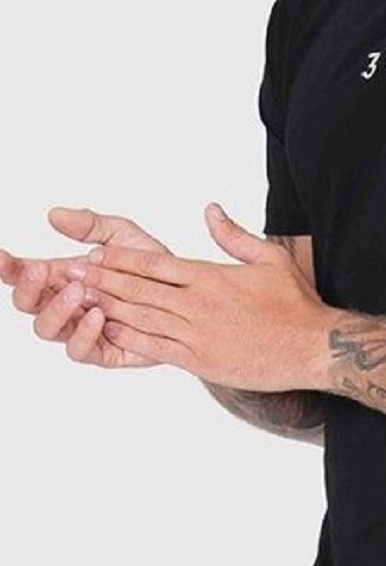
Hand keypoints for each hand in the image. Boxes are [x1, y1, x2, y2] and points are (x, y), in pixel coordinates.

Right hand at [0, 207, 170, 367]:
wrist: (188, 295)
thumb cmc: (151, 267)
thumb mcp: (122, 235)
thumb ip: (90, 225)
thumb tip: (54, 214)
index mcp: (63, 276)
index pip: (25, 273)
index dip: (8, 267)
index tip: (1, 254)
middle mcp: (66, 305)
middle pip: (28, 304)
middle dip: (28, 288)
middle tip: (42, 270)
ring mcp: (82, 329)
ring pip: (47, 329)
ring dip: (57, 309)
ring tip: (79, 290)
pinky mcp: (103, 351)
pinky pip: (80, 351)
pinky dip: (84, 333)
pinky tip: (99, 315)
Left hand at [78, 203, 337, 390]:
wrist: (312, 347)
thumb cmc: (294, 303)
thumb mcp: (268, 257)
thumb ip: (233, 234)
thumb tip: (210, 209)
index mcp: (211, 276)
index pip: (156, 264)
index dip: (121, 259)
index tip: (96, 252)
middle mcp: (198, 304)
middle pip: (140, 289)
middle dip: (103, 279)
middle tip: (73, 272)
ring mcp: (196, 334)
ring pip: (142, 317)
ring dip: (108, 306)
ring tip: (80, 298)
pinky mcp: (199, 360)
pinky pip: (155, 347)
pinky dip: (129, 337)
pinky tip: (108, 330)